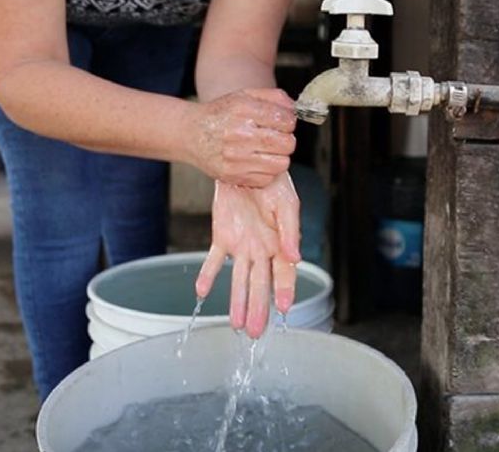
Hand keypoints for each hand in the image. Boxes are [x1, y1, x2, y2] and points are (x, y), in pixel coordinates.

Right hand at [186, 89, 296, 187]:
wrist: (190, 134)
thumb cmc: (220, 115)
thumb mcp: (244, 96)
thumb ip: (273, 97)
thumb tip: (294, 109)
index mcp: (243, 110)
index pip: (286, 120)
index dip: (288, 122)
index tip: (282, 123)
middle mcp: (239, 134)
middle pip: (287, 144)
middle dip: (286, 140)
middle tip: (275, 138)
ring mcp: (236, 157)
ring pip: (281, 164)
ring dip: (278, 157)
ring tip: (266, 150)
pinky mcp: (233, 176)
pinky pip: (267, 178)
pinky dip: (266, 171)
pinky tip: (254, 161)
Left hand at [195, 174, 300, 337]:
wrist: (248, 165)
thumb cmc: (275, 183)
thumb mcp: (287, 203)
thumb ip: (290, 231)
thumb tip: (296, 257)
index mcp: (282, 244)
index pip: (284, 274)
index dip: (285, 292)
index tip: (284, 310)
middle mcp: (263, 250)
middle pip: (260, 285)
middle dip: (258, 309)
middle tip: (254, 332)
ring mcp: (242, 246)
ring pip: (239, 280)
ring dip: (237, 301)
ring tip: (235, 324)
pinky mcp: (223, 237)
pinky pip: (215, 260)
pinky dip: (208, 275)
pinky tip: (202, 292)